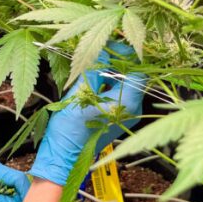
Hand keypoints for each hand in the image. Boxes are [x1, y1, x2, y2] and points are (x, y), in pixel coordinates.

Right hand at [29, 42, 144, 185]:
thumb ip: (95, 68)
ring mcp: (129, 115)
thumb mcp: (80, 92)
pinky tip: (93, 85)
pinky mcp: (121, 117)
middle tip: (98, 54)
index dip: (125, 54)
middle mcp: (133, 110)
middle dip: (116, 62)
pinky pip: (120, 95)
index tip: (109, 46)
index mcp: (128, 103)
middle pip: (133, 76)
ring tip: (92, 70)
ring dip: (111, 73)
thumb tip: (104, 47)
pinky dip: (109, 85)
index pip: (137, 69)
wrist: (64, 155)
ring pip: (126, 84)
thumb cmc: (71, 129)